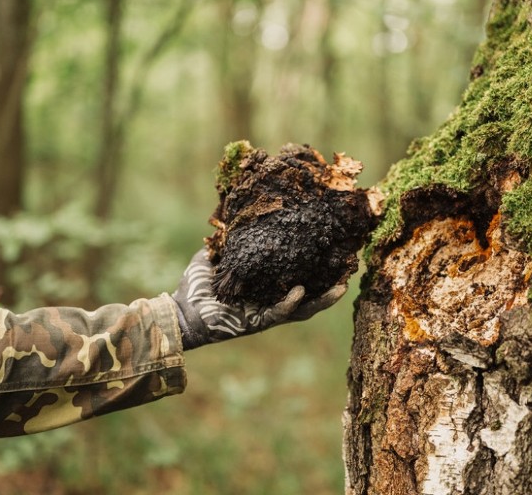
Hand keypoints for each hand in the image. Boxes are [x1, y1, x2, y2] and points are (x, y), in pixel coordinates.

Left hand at [172, 249, 346, 349]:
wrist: (181, 310)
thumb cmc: (198, 283)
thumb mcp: (220, 253)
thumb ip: (233, 237)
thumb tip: (243, 209)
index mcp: (268, 284)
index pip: (300, 274)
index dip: (319, 266)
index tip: (336, 249)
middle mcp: (272, 299)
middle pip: (312, 294)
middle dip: (332, 284)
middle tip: (350, 270)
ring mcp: (267, 313)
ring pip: (304, 309)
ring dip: (323, 299)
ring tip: (341, 286)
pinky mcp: (257, 323)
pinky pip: (279, 313)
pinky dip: (291, 303)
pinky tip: (301, 291)